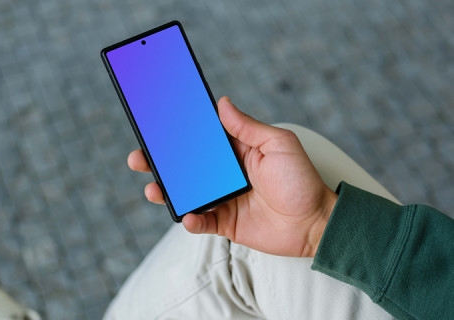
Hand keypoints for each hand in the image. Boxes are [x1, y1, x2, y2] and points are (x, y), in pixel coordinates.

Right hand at [127, 97, 336, 256]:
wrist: (315, 223)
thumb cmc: (301, 180)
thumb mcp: (278, 144)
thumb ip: (247, 127)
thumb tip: (222, 102)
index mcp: (235, 151)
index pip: (200, 139)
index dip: (177, 133)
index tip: (155, 125)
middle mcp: (224, 174)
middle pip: (185, 166)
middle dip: (159, 162)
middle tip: (139, 158)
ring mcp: (223, 198)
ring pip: (186, 193)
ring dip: (166, 191)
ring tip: (153, 188)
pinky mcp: (225, 222)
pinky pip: (201, 221)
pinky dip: (191, 220)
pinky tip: (188, 215)